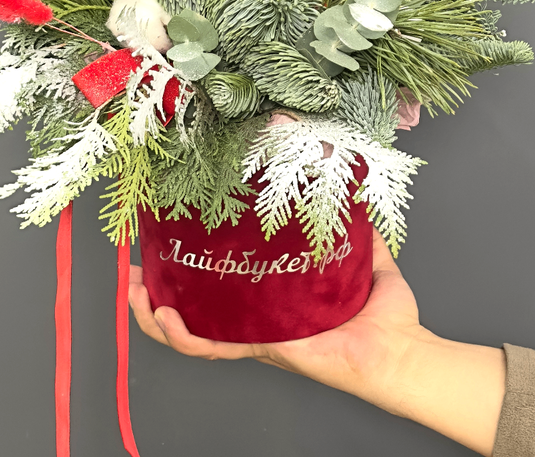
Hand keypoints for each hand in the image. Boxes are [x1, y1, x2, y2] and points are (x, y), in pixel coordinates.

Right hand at [128, 229, 430, 413]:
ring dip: (153, 316)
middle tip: (132, 272)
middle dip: (153, 296)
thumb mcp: (363, 257)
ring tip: (135, 291)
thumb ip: (355, 225)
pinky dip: (183, 336)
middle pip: (191, 314)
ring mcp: (255, 337)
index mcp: (270, 302)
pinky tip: (166, 314)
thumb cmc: (386, 315)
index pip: (217, 292)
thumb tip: (354, 185)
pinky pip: (212, 349)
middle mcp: (255, 322)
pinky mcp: (262, 348)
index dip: (185, 274)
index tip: (163, 245)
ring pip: (189, 335)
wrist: (402, 350)